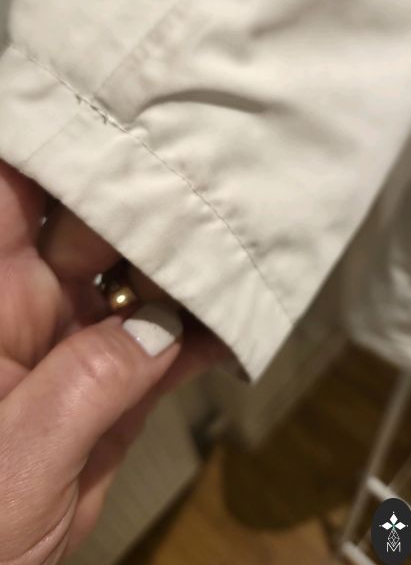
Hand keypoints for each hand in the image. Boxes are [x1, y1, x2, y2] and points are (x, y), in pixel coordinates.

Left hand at [0, 160, 225, 564]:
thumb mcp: (16, 457)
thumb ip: (87, 385)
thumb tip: (160, 327)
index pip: (12, 194)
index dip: (54, 146)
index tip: (113, 107)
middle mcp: (32, 305)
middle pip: (90, 226)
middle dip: (142, 202)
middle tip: (202, 180)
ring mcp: (78, 343)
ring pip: (138, 280)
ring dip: (182, 266)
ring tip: (235, 244)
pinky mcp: (114, 384)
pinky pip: (163, 345)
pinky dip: (199, 332)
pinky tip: (232, 322)